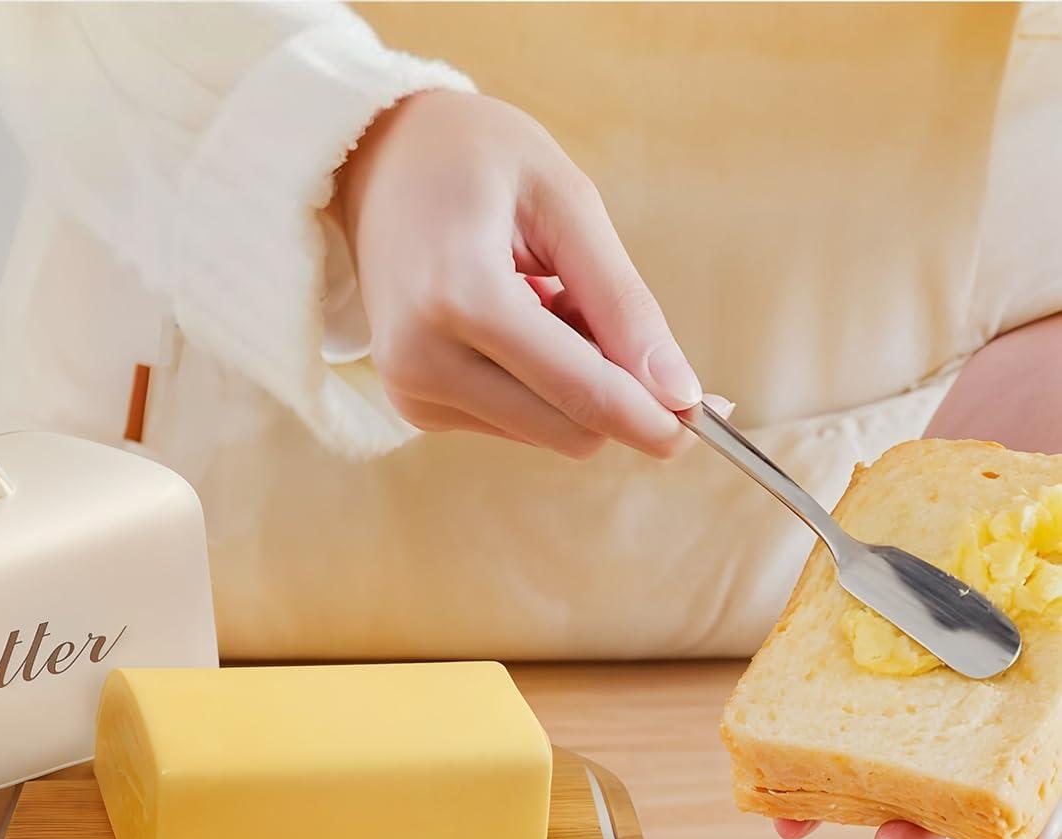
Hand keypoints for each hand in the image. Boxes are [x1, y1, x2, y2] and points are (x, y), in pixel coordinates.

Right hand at [335, 91, 699, 458]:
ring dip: (573, 383)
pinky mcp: (415, 408)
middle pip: (568, 430)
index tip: (707, 419)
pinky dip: (538, 385)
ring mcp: (413, 392)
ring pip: (546, 433)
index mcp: (461, 298)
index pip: (579, 391)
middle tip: (607, 311)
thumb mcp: (565, 202)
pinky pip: (515, 423)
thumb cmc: (475, 161)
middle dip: (614, 390)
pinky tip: (515, 323)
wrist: (376, 162)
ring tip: (542, 299)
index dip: (652, 415)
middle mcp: (423, 361)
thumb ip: (622, 300)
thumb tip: (679, 391)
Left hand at [787, 310, 1061, 838]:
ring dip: (843, 795)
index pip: (1041, 772)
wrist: (1005, 448)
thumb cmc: (1048, 514)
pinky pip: (823, 696)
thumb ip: (1053, 595)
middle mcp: (982, 696)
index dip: (1035, 816)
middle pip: (955, 780)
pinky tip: (761, 751)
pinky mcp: (859, 647)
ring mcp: (918, 675)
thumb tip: (1031, 620)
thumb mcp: (1059, 553)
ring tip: (792, 826)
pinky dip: (795, 726)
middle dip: (920, 825)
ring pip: (883, 754)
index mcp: (1036, 697)